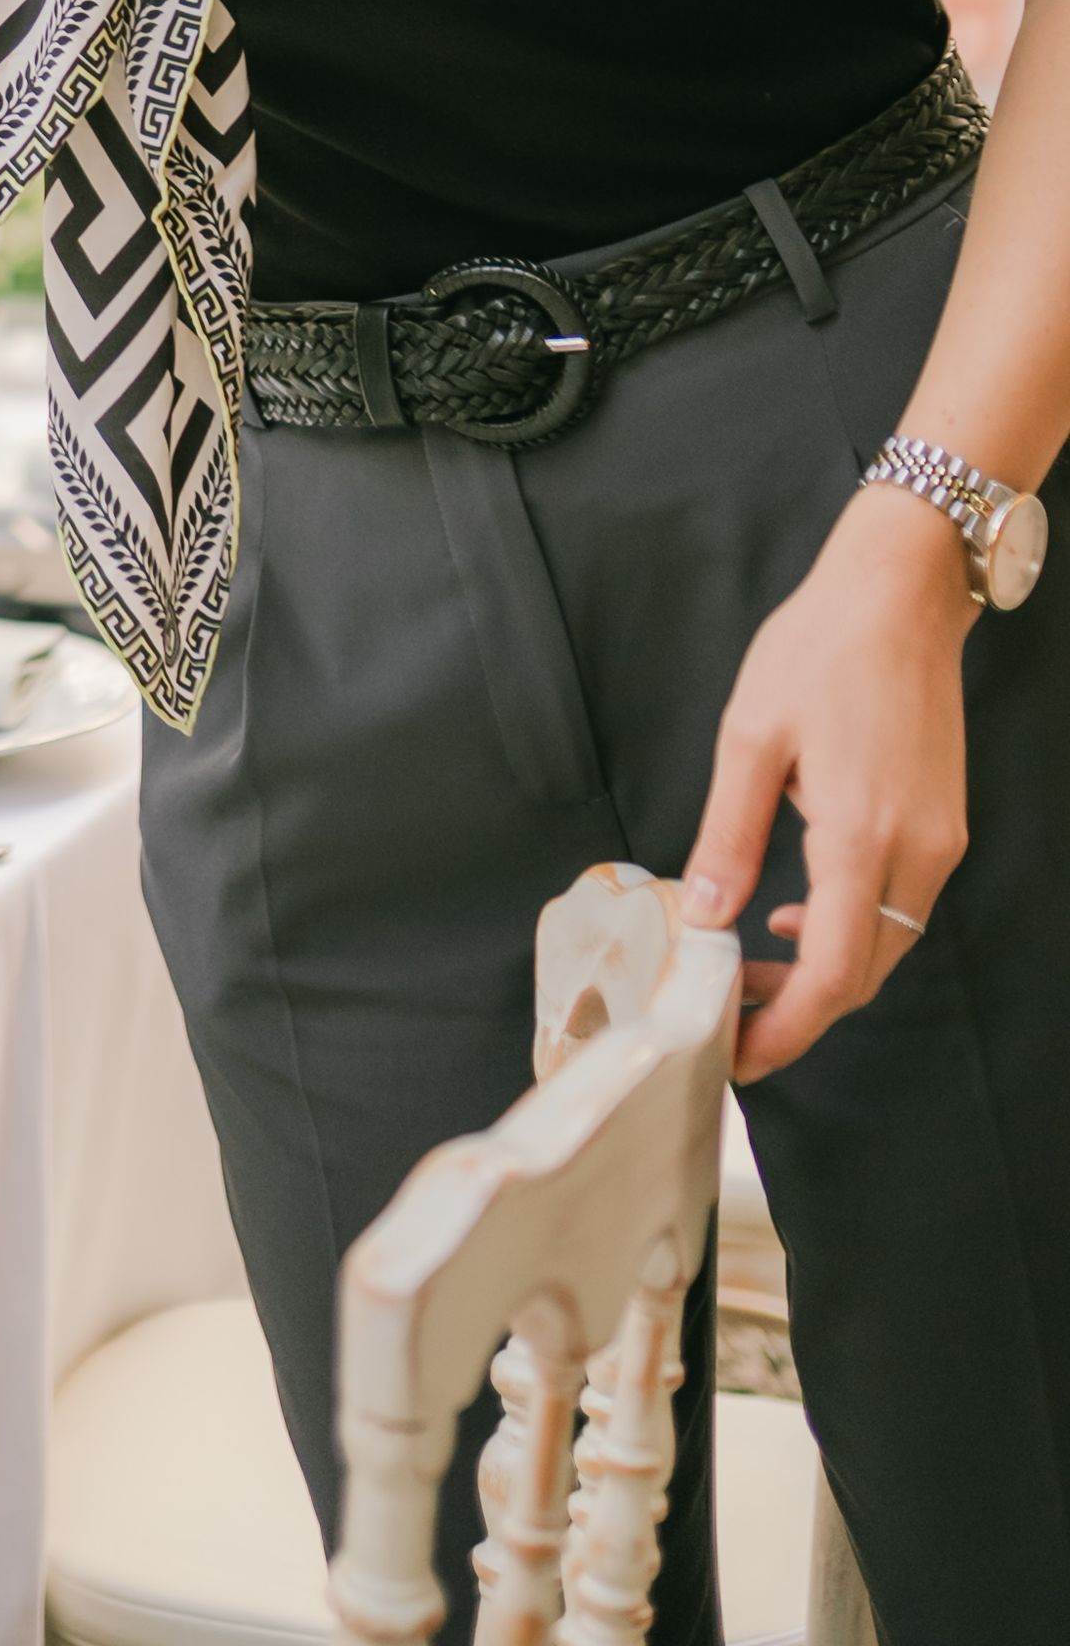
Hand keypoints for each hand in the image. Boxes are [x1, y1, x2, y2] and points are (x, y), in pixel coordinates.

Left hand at [682, 485, 973, 1081]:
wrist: (900, 593)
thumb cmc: (819, 649)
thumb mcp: (751, 738)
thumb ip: (728, 836)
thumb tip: (702, 914)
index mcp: (863, 836)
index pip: (835, 974)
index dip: (787, 1028)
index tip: (737, 1052)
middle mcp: (916, 852)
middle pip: (865, 973)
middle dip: (799, 1009)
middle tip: (728, 1012)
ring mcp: (939, 842)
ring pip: (886, 946)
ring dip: (824, 970)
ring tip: (749, 964)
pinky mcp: (944, 826)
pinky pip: (899, 906)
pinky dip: (850, 928)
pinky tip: (797, 910)